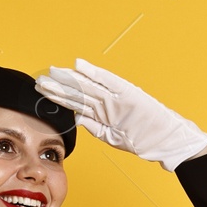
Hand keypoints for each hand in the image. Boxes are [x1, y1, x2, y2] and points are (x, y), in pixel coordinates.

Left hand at [35, 58, 206, 171]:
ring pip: (88, 86)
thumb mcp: (113, 137)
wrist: (166, 140)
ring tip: (52, 73)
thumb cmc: (144, 140)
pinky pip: (108, 81)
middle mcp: (108, 101)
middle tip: (39, 79)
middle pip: (77, 92)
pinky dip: (93, 73)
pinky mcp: (127, 93)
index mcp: (103, 112)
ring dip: (69, 80)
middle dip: (58, 86)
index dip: (59, 96)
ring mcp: (116, 97)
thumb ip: (95, 127)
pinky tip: (79, 65)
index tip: (43, 91)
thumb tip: (77, 120)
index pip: (76, 101)